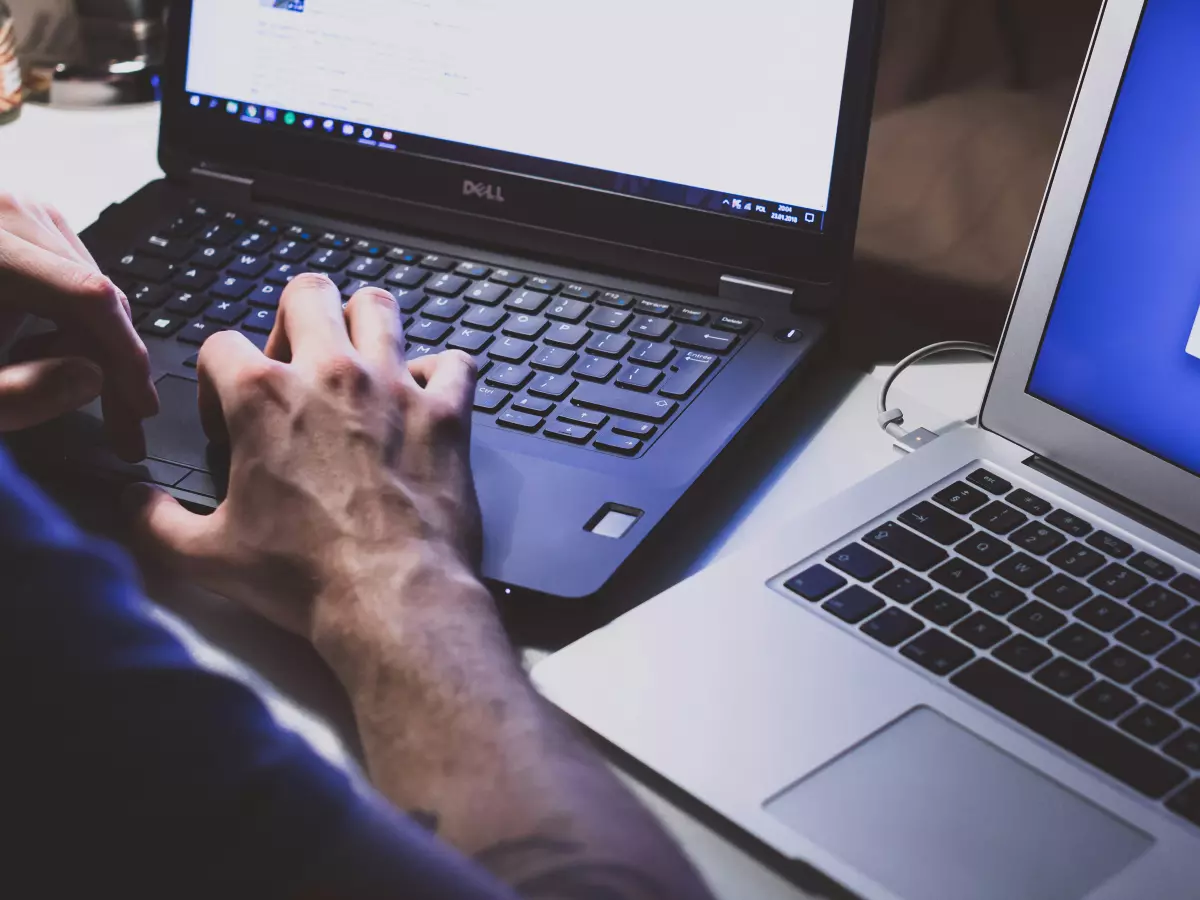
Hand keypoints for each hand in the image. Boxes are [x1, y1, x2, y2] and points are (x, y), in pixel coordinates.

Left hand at [0, 193, 157, 458]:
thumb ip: (17, 394)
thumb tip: (91, 378)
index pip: (88, 296)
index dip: (126, 357)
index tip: (141, 409)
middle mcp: (3, 210)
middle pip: (95, 291)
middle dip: (114, 362)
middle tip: (122, 425)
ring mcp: (10, 208)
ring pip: (88, 285)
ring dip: (91, 343)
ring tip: (56, 382)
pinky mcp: (12, 219)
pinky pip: (68, 274)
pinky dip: (70, 320)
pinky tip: (42, 350)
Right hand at [125, 275, 483, 657]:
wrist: (392, 598)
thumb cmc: (304, 577)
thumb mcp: (206, 556)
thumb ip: (155, 521)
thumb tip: (132, 501)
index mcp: (262, 397)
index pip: (221, 343)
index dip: (216, 377)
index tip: (228, 415)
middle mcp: (329, 374)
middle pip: (308, 293)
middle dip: (295, 317)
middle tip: (297, 360)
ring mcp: (393, 386)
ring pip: (380, 307)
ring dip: (366, 324)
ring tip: (359, 358)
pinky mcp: (445, 412)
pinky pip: (455, 362)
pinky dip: (441, 373)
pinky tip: (426, 397)